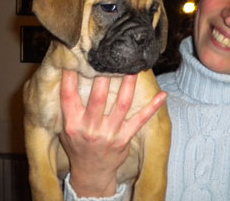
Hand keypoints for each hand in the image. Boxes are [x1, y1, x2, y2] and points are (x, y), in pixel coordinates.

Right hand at [59, 69, 166, 197]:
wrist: (91, 173)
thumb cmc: (78, 145)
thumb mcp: (66, 129)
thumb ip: (68, 107)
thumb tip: (71, 77)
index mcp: (73, 124)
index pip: (69, 97)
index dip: (70, 77)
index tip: (74, 59)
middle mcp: (90, 129)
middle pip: (98, 98)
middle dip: (103, 76)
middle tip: (110, 56)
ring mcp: (109, 134)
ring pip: (121, 105)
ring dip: (129, 84)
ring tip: (134, 67)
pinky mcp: (124, 139)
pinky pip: (140, 120)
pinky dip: (152, 108)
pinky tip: (163, 95)